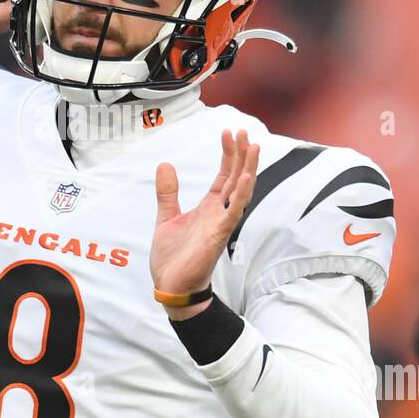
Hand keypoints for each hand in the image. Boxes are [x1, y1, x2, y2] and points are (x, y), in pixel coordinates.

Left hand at [151, 129, 259, 320]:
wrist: (171, 285)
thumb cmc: (173, 257)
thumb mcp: (166, 217)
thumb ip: (168, 192)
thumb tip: (165, 164)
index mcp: (209, 208)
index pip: (224, 175)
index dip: (228, 154)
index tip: (229, 133)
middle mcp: (219, 213)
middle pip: (236, 178)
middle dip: (241, 155)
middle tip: (245, 132)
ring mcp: (221, 224)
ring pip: (241, 192)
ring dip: (248, 169)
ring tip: (253, 147)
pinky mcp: (218, 236)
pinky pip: (234, 213)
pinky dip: (241, 195)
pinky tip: (246, 177)